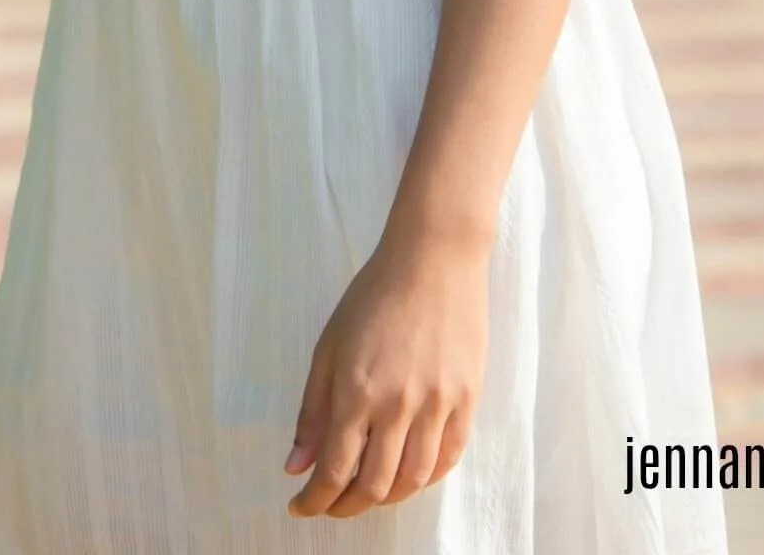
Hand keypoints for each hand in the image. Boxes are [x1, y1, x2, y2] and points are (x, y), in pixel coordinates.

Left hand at [284, 232, 489, 519]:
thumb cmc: (375, 294)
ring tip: (369, 491)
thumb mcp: (329, 346)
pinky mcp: (467, 398)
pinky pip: (448, 457)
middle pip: (374, 486)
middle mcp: (398, 405)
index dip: (315, 500)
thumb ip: (313, 410)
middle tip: (333, 504)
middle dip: (347, 506)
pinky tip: (409, 473)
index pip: (334, 471)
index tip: (302, 506)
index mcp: (357, 391)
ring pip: (413, 481)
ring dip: (387, 498)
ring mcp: (437, 404)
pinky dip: (426, 478)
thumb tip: (296, 466)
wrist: (434, 257)